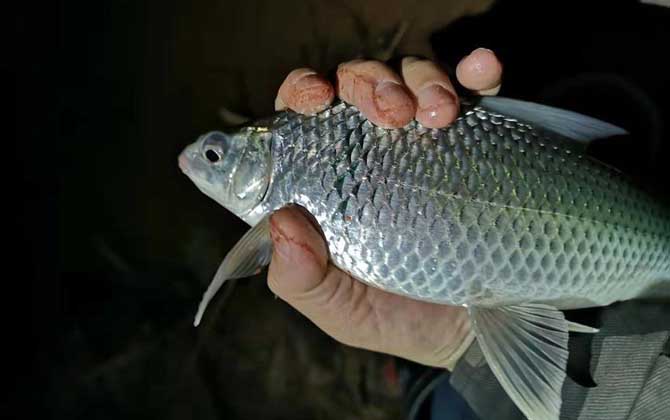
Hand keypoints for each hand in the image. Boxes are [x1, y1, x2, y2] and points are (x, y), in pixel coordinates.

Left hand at [269, 50, 502, 368]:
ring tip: (441, 114)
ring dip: (421, 79)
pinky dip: (477, 71)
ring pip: (410, 76)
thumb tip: (279, 222)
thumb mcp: (340, 309)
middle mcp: (370, 150)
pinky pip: (475, 90)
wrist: (476, 332)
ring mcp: (423, 140)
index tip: (315, 98)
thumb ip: (299, 279)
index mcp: (327, 180)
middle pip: (355, 85)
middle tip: (390, 112)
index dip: (301, 93)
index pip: (301, 117)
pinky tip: (482, 72)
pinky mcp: (475, 139)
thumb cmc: (397, 317)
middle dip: (367, 82)